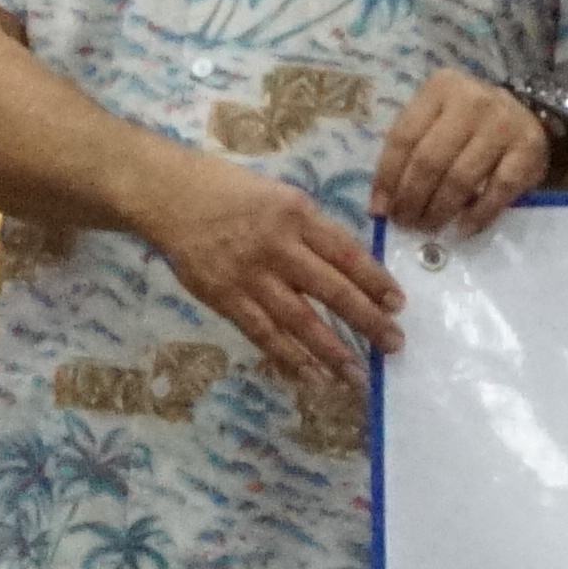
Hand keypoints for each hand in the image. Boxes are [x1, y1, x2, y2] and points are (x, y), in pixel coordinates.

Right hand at [138, 146, 407, 397]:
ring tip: (357, 375)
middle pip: (331, 290)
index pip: (347, 253)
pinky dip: (288, 357)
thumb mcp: (281, 196)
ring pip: (299, 320)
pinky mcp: (224, 298)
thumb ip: (311, 230)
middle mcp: (277, 246)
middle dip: (367, 320)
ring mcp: (249, 276)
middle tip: (393, 345)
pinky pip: (262, 333)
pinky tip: (311, 376)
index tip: (398, 305)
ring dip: (331, 350)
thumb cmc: (230, 192)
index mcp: (297, 215)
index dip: (375, 282)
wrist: (169, 196)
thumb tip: (349, 269)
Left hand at [369, 68, 562, 241]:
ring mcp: (505, 124)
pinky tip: (463, 227)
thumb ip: (408, 151)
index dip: (387, 178)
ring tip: (428, 226)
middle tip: (405, 222)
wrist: (523, 114)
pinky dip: (479, 214)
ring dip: (440, 210)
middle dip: (412, 199)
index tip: (380, 210)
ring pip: (461, 178)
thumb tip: (381, 206)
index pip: (403, 138)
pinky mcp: (530, 148)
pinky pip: (499, 189)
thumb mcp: (433, 120)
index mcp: (441, 88)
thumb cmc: (466, 122)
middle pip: (430, 160)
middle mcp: (474, 101)